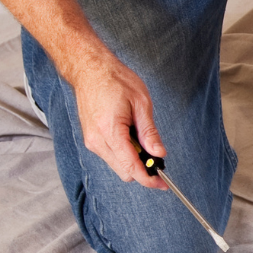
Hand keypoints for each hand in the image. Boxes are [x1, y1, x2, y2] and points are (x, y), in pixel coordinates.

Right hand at [69, 51, 165, 189]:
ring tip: (140, 136)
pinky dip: (124, 152)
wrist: (89, 69)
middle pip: (125, 171)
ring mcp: (91, 141)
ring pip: (117, 165)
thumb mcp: (141, 103)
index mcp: (110, 132)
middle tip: (157, 154)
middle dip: (143, 168)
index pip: (132, 167)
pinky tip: (129, 135)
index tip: (163, 183)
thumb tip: (159, 153)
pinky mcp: (90, 139)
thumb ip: (150, 132)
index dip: (149, 179)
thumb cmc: (115, 80)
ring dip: (133, 159)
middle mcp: (97, 141)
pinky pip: (111, 155)